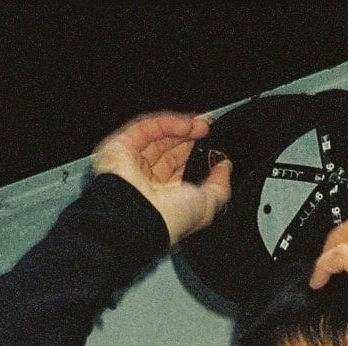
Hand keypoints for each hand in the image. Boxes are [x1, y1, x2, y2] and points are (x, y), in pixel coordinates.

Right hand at [91, 112, 230, 243]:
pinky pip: (146, 128)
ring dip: (181, 129)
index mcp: (165, 200)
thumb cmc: (169, 218)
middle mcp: (148, 182)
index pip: (181, 171)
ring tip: (201, 127)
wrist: (139, 214)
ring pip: (158, 138)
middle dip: (190, 141)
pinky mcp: (121, 147)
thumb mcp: (207, 205)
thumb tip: (226, 168)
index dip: (197, 157)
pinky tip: (186, 125)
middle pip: (170, 152)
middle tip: (206, 132)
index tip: (213, 148)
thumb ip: (220, 187)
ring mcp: (133, 163)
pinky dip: (167, 124)